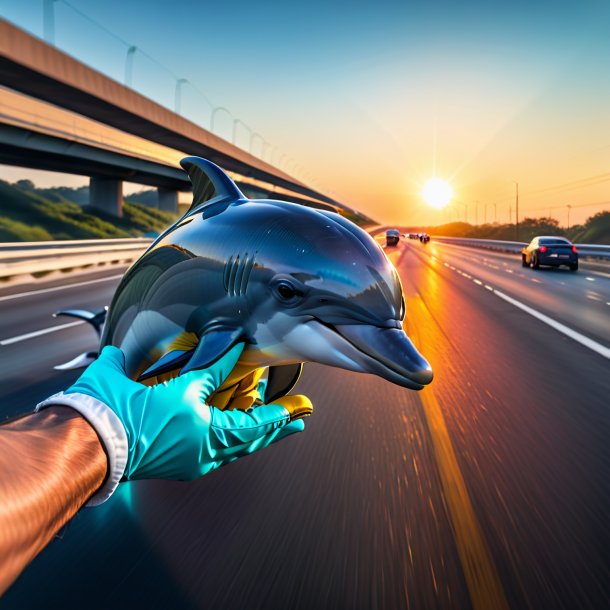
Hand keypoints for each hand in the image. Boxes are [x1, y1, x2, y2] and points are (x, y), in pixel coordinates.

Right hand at [37, 344, 311, 504]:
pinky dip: (234, 441)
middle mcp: (202, 451)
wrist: (84, 446)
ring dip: (257, 435)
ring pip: (234, 449)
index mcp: (201, 430)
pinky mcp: (177, 465)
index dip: (277, 412)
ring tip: (278, 426)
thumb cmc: (116, 411)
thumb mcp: (168, 383)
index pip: (250, 419)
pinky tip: (236, 433)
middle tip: (300, 418)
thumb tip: (230, 349)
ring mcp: (190, 462)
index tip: (301, 407)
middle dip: (277, 427)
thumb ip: (203, 367)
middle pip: (250, 440)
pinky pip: (217, 454)